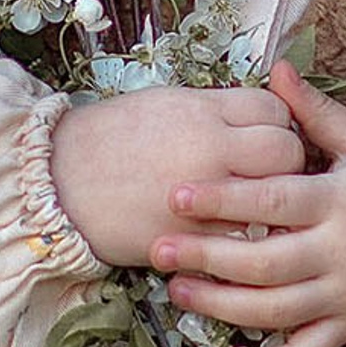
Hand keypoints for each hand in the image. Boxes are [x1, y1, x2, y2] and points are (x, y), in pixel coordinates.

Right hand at [49, 86, 306, 270]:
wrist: (58, 182)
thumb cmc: (108, 138)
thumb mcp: (163, 104)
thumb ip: (213, 109)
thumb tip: (254, 117)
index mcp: (202, 110)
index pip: (274, 110)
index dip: (277, 124)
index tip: (265, 139)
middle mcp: (211, 148)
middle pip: (287, 152)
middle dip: (287, 165)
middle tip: (270, 177)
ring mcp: (206, 198)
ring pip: (274, 202)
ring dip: (274, 208)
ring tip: (261, 211)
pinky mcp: (194, 241)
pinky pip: (243, 242)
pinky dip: (245, 242)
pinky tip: (234, 239)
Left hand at [148, 58, 345, 346]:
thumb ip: (317, 111)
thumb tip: (276, 68)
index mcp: (341, 201)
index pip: (275, 201)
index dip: (224, 200)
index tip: (176, 196)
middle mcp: (341, 252)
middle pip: (266, 262)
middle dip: (208, 258)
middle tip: (158, 248)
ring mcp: (344, 296)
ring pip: (276, 312)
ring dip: (222, 307)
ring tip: (177, 291)